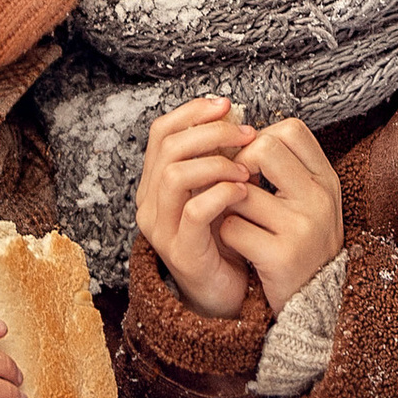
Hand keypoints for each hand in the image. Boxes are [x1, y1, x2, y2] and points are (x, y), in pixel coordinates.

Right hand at [140, 96, 263, 319]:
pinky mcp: (181, 251)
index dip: (192, 111)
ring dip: (216, 162)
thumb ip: (215, 157)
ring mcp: (162, 229)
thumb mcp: (216, 188)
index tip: (227, 105)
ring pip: (174, 174)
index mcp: (155, 183)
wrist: (226, 292)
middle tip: (247, 133)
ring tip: (247, 168)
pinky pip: (194, 211)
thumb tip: (233, 115)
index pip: (161, 132)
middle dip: (211, 133)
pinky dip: (222, 193)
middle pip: (168, 148)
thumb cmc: (224, 236)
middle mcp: (150, 203)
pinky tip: (245, 190)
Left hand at [216, 117, 344, 316]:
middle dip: (238, 165)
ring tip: (239, 220)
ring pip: (239, 191)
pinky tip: (240, 246)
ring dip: (227, 205)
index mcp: (326, 180)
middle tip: (236, 189)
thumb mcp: (308, 200)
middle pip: (264, 148)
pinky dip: (227, 235)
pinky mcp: (282, 256)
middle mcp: (319, 198)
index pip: (291, 129)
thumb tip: (238, 134)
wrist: (315, 301)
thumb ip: (286, 168)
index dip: (260, 138)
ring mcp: (302, 227)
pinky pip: (232, 228)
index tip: (251, 163)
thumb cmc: (303, 243)